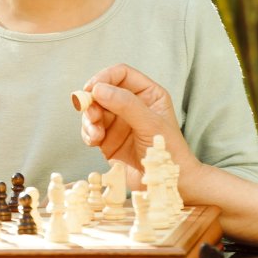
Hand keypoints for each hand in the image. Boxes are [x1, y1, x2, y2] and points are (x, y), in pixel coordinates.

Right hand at [78, 63, 193, 175]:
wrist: (167, 183)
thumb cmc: (169, 151)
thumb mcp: (150, 124)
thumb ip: (126, 105)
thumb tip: (99, 89)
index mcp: (147, 94)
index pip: (121, 74)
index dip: (104, 78)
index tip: (91, 89)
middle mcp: (131, 105)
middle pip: (102, 91)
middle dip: (92, 101)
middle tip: (90, 114)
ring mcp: (118, 122)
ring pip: (93, 110)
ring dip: (89, 119)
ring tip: (95, 133)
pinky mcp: (108, 140)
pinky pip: (91, 129)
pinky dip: (88, 133)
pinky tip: (94, 141)